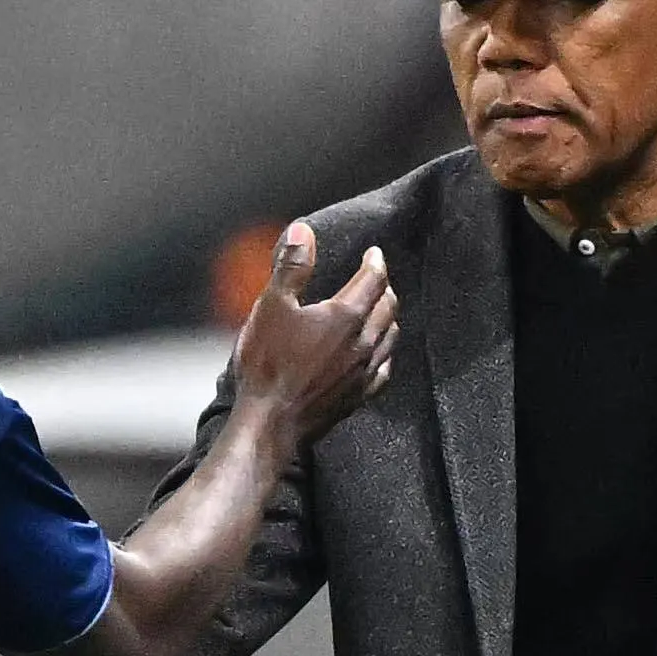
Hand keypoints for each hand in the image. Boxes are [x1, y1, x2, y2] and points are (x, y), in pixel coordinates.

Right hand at [229, 220, 397, 441]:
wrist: (271, 423)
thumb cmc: (267, 366)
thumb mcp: (271, 307)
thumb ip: (291, 267)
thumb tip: (303, 232)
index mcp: (345, 316)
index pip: (372, 280)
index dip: (375, 263)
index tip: (374, 254)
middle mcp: (363, 343)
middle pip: (387, 307)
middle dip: (384, 288)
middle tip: (377, 279)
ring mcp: (364, 372)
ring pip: (390, 337)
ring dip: (388, 318)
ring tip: (380, 310)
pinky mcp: (359, 396)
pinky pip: (383, 369)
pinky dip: (384, 353)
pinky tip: (378, 354)